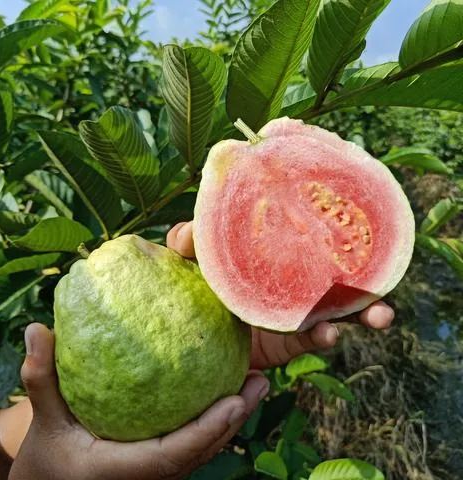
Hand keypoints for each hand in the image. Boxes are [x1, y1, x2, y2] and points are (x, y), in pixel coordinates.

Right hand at [9, 324, 268, 479]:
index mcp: (124, 470)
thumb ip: (41, 378)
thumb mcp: (43, 421)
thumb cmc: (48, 458)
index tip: (234, 401)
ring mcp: (159, 472)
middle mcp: (150, 475)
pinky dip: (216, 419)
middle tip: (260, 382)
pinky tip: (228, 389)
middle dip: (234, 419)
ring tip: (257, 382)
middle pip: (202, 450)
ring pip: (204, 448)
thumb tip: (36, 328)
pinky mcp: (161, 464)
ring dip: (233, 418)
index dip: (207, 430)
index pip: (173, 454)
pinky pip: (195, 442)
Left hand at [167, 222, 394, 369]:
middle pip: (336, 274)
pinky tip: (329, 333)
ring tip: (380, 315)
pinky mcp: (287, 342)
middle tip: (385, 274)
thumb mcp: (187, 263)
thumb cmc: (192, 289)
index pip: (309, 238)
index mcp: (275, 256)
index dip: (336, 230)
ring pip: (337, 310)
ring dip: (362, 312)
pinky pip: (311, 340)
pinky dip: (324, 336)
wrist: (193, 336)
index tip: (359, 221)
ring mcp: (293, 312)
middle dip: (364, 275)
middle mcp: (291, 282)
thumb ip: (186, 244)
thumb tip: (189, 231)